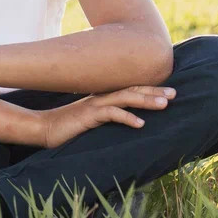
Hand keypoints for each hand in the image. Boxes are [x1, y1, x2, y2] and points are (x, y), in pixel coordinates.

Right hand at [37, 85, 175, 147]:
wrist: (43, 128)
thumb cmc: (67, 127)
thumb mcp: (90, 120)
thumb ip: (106, 117)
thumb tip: (125, 121)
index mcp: (102, 97)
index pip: (130, 89)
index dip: (150, 89)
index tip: (169, 92)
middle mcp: (100, 97)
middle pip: (132, 89)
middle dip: (154, 92)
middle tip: (174, 94)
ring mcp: (94, 105)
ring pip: (125, 98)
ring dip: (145, 101)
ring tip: (164, 105)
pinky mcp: (88, 115)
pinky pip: (111, 114)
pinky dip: (127, 117)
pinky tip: (140, 124)